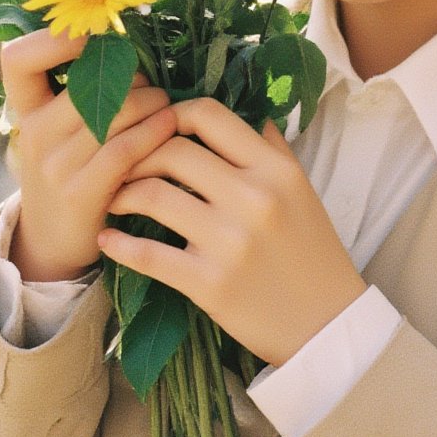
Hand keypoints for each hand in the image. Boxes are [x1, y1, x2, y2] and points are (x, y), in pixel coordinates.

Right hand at [1, 29, 173, 281]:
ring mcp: (53, 164)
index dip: (53, 40)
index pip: (17, 60)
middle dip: (131, 77)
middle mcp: (33, 133)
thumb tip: (130, 49)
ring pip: (114, 110)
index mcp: (24, 112)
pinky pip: (124, 148)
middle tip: (153, 85)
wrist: (55, 243)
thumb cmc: (70, 173)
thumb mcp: (58, 133)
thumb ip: (79, 95)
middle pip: (89, 81)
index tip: (93, 38)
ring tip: (168, 105)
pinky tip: (171, 126)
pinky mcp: (79, 192)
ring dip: (152, 101)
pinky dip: (155, 131)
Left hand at [98, 97, 366, 367]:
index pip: (209, 116)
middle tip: (123, 165)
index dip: (172, 114)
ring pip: (153, 196)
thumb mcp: (301, 190)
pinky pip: (148, 254)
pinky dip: (119, 245)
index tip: (157, 129)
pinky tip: (108, 239)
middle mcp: (253, 198)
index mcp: (275, 170)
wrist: (327, 324)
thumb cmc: (312, 252)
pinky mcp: (209, 283)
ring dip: (122, 194)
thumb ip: (271, 149)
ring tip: (115, 199)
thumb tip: (247, 112)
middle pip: (172, 151)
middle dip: (137, 154)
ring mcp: (230, 242)